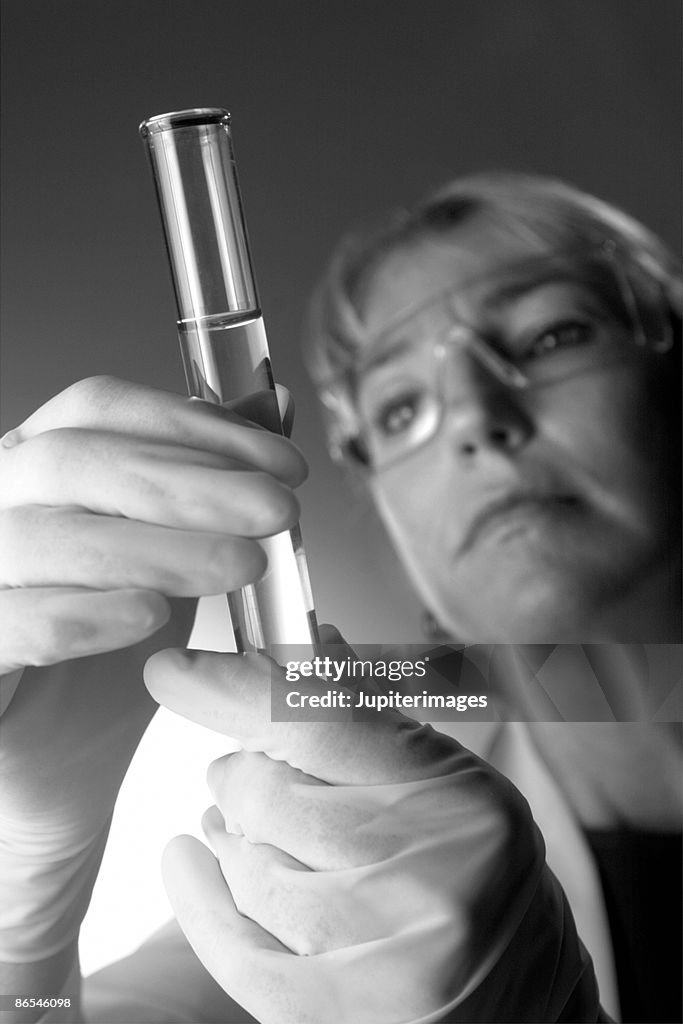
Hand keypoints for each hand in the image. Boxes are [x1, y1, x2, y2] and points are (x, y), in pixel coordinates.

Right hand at [0, 376, 304, 963]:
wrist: (57, 773)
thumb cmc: (106, 661)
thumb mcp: (172, 558)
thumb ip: (211, 484)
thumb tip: (269, 404)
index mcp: (35, 469)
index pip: (99, 409)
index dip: (196, 425)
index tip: (282, 462)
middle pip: (79, 461)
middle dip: (194, 483)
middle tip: (276, 511)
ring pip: (48, 536)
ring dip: (161, 545)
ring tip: (242, 564)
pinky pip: (12, 619)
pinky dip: (89, 613)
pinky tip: (151, 615)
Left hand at [145, 632, 598, 1023]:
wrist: (523, 995)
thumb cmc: (483, 877)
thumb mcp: (447, 781)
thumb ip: (369, 717)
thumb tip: (306, 646)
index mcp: (460, 800)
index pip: (320, 722)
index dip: (234, 690)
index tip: (178, 672)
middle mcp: (433, 873)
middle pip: (272, 797)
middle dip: (240, 777)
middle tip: (240, 772)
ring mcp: (391, 957)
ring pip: (252, 871)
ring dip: (229, 839)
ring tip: (231, 827)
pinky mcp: (348, 1016)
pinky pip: (238, 951)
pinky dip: (200, 902)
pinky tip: (190, 862)